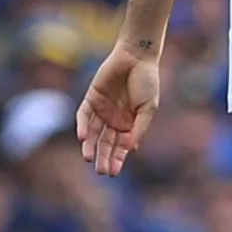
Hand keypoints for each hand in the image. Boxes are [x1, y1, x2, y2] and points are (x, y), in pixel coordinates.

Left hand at [77, 46, 160, 176]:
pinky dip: (83, 126)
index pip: (121, 146)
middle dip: (104, 157)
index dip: (117, 159)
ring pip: (93, 133)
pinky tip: (84, 138)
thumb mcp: (148, 108)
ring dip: (90, 146)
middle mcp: (114, 120)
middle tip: (102, 172)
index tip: (114, 172)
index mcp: (129, 124)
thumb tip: (129, 149)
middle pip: (106, 143)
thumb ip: (139, 128)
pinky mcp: (91, 99)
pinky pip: (84, 116)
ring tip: (89, 159)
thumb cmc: (147, 82)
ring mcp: (101, 110)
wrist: (136, 58)